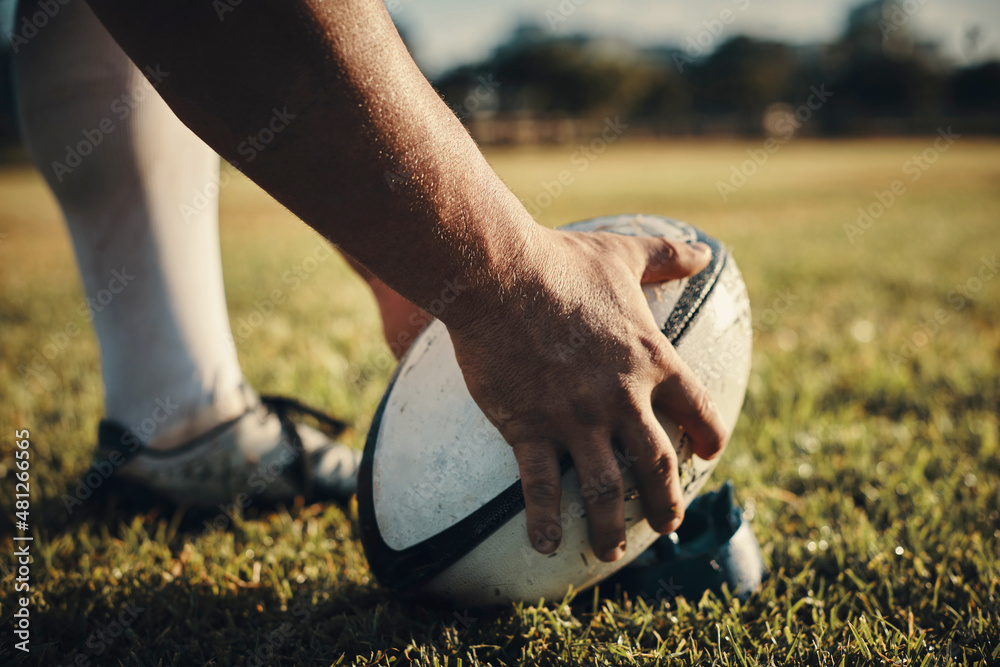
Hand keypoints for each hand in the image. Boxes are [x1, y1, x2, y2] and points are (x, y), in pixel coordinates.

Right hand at [449, 227, 728, 561]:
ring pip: (605, 489)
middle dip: (666, 502)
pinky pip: (540, 488)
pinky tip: (549, 545)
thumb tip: (708, 252)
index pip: (697, 410)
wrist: (498, 274)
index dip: (709, 436)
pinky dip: (546, 521)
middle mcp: (621, 399)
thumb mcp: (623, 254)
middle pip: (658, 465)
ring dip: (612, 526)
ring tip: (610, 551)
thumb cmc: (562, 262)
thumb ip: (668, 256)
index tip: (709, 454)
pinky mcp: (529, 428)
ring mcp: (575, 419)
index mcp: (650, 360)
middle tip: (667, 525)